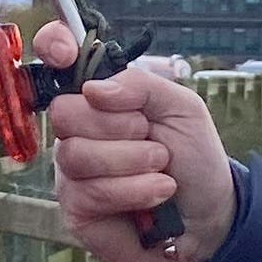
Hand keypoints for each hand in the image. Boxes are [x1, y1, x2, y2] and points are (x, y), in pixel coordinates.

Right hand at [31, 20, 235, 261]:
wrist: (210, 214)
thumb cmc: (193, 158)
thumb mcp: (182, 108)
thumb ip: (141, 86)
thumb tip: (93, 89)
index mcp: (100, 98)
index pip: (56, 60)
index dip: (52, 47)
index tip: (64, 52)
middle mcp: (78, 131)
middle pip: (64, 113)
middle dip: (119, 126)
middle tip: (151, 138)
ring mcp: (72, 171)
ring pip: (77, 155)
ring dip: (133, 162)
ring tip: (162, 170)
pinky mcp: (76, 210)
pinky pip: (89, 192)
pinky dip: (134, 190)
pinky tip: (157, 194)